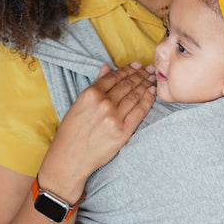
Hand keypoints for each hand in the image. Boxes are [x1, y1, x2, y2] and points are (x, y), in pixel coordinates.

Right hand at [39, 62, 155, 199]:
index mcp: (90, 95)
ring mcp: (114, 118)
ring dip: (146, 85)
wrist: (70, 159)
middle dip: (141, 75)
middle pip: (127, 85)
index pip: (114, 77)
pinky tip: (152, 92)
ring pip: (135, 96)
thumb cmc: (71, 132)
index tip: (137, 65)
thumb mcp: (78, 104)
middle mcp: (103, 104)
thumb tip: (107, 67)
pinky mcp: (123, 132)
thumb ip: (95, 85)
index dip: (128, 69)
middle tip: (151, 69)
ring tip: (153, 79)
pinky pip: (140, 112)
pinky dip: (148, 100)